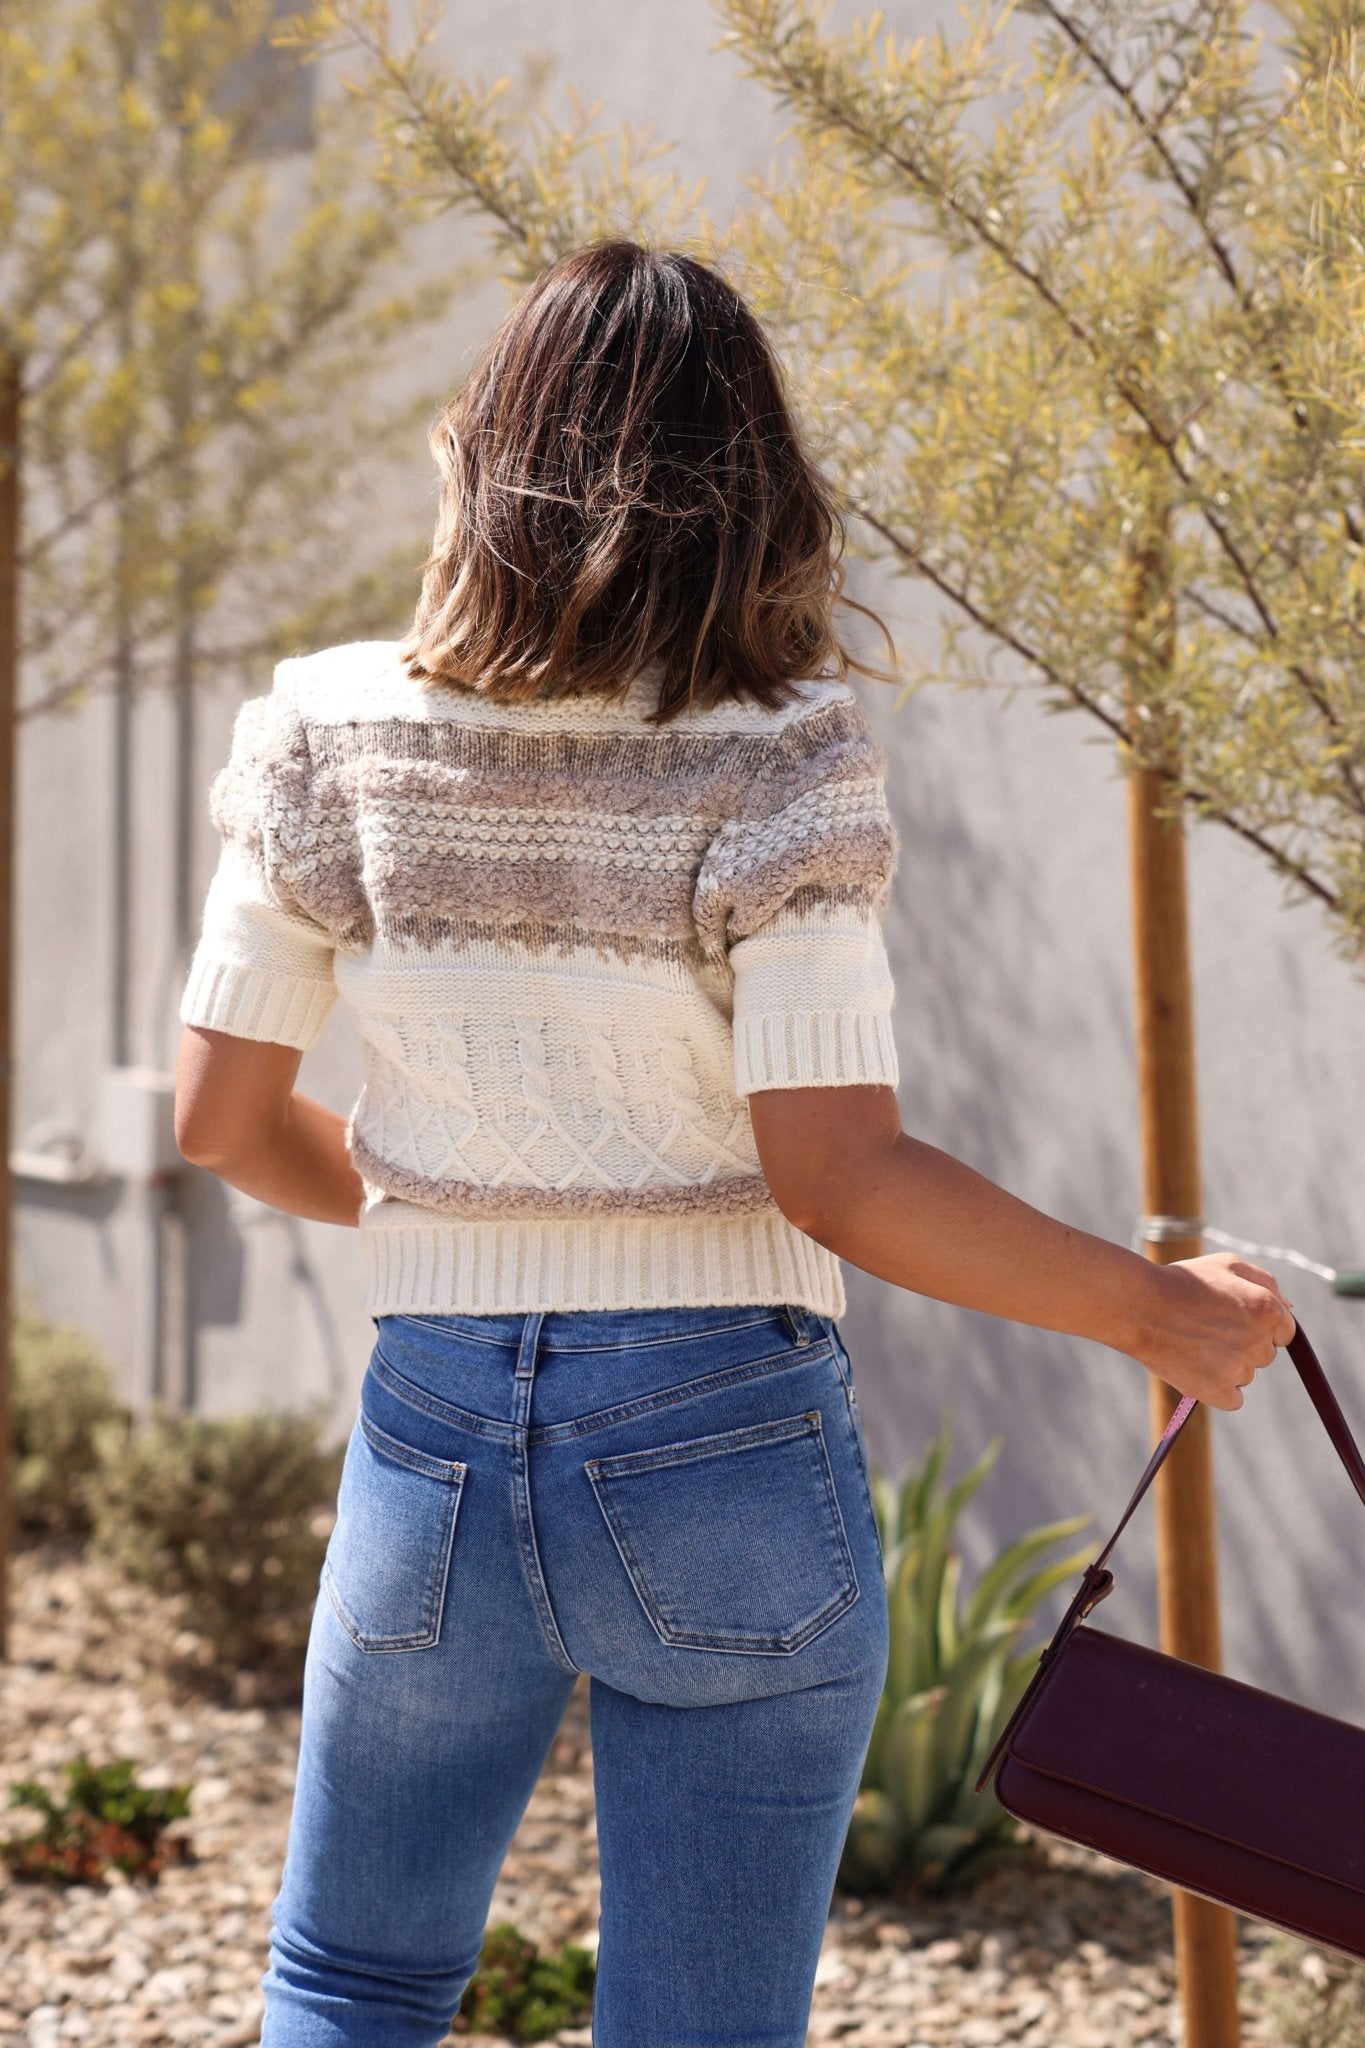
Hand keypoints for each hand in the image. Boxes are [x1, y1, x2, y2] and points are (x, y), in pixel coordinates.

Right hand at [1134, 1253, 1296, 1411]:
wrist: (1138, 1305)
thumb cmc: (1182, 1281)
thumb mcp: (1226, 1265)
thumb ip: (1266, 1283)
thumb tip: (1289, 1308)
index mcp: (1268, 1310)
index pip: (1284, 1331)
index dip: (1259, 1325)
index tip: (1233, 1321)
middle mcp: (1259, 1342)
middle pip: (1264, 1355)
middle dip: (1242, 1344)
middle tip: (1207, 1328)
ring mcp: (1239, 1369)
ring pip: (1245, 1375)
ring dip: (1227, 1365)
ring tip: (1194, 1344)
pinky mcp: (1218, 1391)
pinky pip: (1233, 1399)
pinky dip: (1218, 1389)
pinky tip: (1197, 1368)